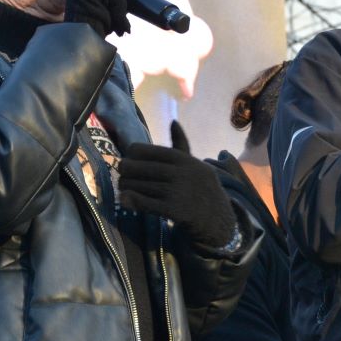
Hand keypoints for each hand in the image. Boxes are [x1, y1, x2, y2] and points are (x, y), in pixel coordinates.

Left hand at [119, 120, 236, 248]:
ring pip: (139, 185)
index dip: (133, 154)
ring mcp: (178, 192)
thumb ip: (181, 145)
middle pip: (139, 168)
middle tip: (122, 175)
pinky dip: (131, 200)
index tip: (129, 159)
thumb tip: (174, 122)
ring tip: (123, 187)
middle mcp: (181, 173)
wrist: (218, 218)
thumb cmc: (201, 188)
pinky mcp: (174, 210)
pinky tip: (124, 199)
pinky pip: (144, 202)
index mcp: (184, 159)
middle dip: (126, 171)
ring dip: (126, 186)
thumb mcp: (195, 165)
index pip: (147, 151)